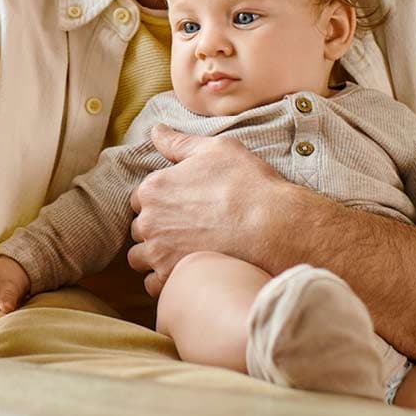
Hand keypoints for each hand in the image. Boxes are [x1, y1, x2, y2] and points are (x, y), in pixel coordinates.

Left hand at [127, 125, 291, 296]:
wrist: (275, 226)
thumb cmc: (247, 184)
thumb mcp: (215, 149)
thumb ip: (178, 142)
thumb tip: (156, 130)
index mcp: (153, 188)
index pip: (141, 199)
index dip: (161, 203)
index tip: (182, 207)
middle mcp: (149, 221)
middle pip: (140, 229)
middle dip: (157, 230)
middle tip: (187, 231)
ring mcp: (159, 252)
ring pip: (141, 258)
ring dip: (156, 257)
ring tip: (185, 253)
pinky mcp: (173, 278)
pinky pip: (154, 285)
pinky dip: (165, 281)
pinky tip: (187, 272)